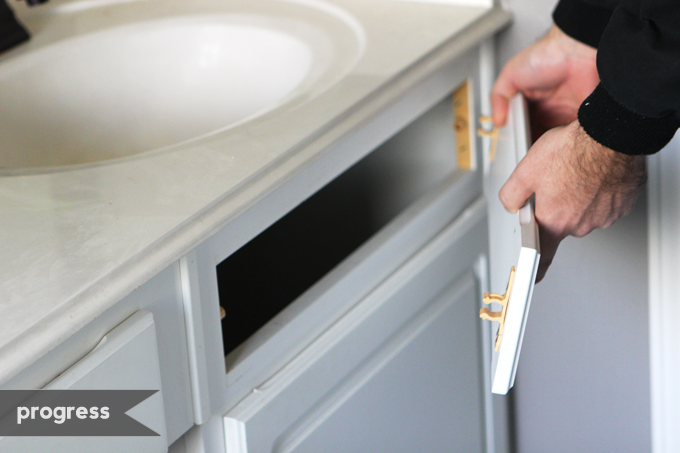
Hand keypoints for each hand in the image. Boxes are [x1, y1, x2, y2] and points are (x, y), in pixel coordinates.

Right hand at [492, 26, 598, 139]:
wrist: (577, 52)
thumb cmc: (548, 55)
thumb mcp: (510, 74)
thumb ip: (498, 97)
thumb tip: (497, 120)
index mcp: (529, 100)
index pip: (518, 124)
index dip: (513, 135)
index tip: (509, 144)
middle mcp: (546, 108)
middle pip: (534, 133)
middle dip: (527, 142)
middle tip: (521, 149)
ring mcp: (562, 114)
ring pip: (550, 138)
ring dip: (543, 144)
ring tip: (534, 150)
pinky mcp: (577, 118)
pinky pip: (568, 136)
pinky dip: (562, 142)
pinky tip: (553, 146)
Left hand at [500, 121, 645, 281]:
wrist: (610, 136)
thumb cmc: (573, 150)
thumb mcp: (526, 170)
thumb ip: (512, 195)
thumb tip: (511, 204)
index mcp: (554, 221)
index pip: (542, 256)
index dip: (536, 268)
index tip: (534, 275)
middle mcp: (580, 224)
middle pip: (562, 224)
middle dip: (557, 207)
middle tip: (557, 182)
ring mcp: (604, 216)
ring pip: (584, 212)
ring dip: (579, 197)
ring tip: (576, 173)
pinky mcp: (621, 205)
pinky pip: (604, 203)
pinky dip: (599, 192)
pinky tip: (594, 174)